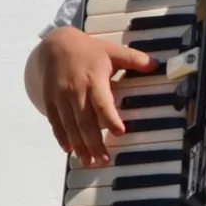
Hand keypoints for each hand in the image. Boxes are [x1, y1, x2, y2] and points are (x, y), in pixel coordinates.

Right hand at [36, 27, 153, 167]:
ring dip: (79, 145)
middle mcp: (76, 90)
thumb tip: (156, 64)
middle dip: (94, 143)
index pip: (102, 102)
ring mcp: (60, 97)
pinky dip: (61, 137)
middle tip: (103, 160)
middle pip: (85, 121)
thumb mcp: (112, 50)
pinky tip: (69, 150)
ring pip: (70, 125)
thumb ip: (133, 59)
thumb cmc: (88, 50)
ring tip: (87, 162)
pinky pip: (55, 122)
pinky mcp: (50, 100)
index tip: (119, 132)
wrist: (55, 44)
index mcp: (93, 79)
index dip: (110, 118)